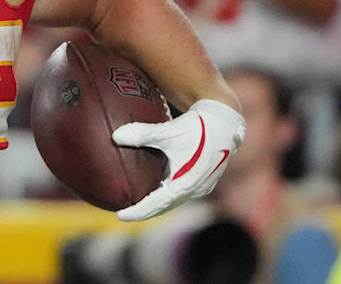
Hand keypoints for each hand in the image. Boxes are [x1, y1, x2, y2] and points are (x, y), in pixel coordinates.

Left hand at [112, 99, 245, 220]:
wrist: (225, 124)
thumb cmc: (198, 127)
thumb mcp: (170, 131)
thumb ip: (142, 133)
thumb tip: (115, 136)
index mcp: (186, 184)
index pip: (157, 205)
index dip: (137, 211)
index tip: (119, 215)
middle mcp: (194, 190)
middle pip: (163, 207)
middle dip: (143, 211)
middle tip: (121, 212)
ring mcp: (199, 187)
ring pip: (171, 201)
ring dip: (154, 204)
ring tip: (133, 203)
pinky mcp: (200, 181)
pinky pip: (178, 193)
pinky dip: (163, 194)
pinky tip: (151, 188)